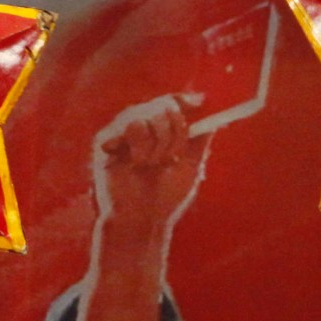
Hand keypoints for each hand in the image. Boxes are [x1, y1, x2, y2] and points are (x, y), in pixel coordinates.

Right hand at [94, 95, 208, 232]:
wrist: (143, 220)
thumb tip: (213, 117)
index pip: (171, 103)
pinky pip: (132, 126)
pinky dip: (141, 147)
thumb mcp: (190, 167)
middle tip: (172, 156)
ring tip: (153, 164)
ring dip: (158, 142)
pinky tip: (137, 165)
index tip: (199, 103)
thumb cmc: (165, 198)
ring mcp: (123, 133)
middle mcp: (142, 128)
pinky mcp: (108, 140)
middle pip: (162, 104)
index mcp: (161, 132)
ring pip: (147, 114)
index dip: (184, 100)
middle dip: (174, 129)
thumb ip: (200, 140)